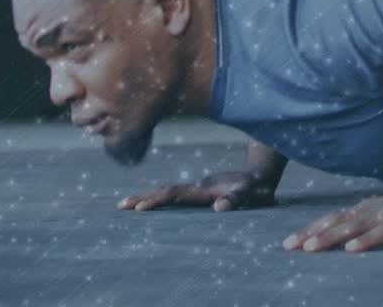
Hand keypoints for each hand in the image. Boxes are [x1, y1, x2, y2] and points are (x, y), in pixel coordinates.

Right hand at [117, 171, 277, 211]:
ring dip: (147, 197)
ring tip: (126, 205)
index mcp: (204, 189)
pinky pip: (175, 196)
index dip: (157, 200)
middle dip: (143, 198)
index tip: (139, 207)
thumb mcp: (250, 194)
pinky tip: (151, 204)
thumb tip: (219, 208)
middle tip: (120, 206)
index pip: (175, 194)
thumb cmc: (257, 188)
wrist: (262, 174)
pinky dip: (159, 199)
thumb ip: (236, 199)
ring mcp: (197, 188)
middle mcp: (197, 187)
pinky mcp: (200, 192)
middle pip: (165, 191)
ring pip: (167, 192)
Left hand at [282, 192, 382, 253]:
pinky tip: (352, 249)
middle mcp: (378, 208)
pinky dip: (367, 240)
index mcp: (372, 208)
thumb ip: (371, 225)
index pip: (335, 218)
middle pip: (338, 220)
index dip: (311, 229)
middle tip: (288, 246)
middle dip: (312, 233)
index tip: (289, 243)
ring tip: (310, 248)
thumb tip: (345, 238)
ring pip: (356, 226)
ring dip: (332, 237)